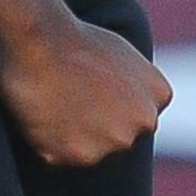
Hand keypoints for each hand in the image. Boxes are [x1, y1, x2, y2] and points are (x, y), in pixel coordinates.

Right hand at [0, 15, 169, 167]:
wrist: (36, 39)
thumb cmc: (71, 37)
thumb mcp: (121, 54)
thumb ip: (134, 85)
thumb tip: (124, 102)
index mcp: (159, 95)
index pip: (136, 118)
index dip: (108, 106)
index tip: (88, 92)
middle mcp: (143, 125)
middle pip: (116, 138)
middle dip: (94, 127)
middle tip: (65, 98)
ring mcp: (111, 144)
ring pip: (88, 152)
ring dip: (68, 138)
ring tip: (50, 103)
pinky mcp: (75, 157)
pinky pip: (56, 158)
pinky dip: (43, 143)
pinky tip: (37, 115)